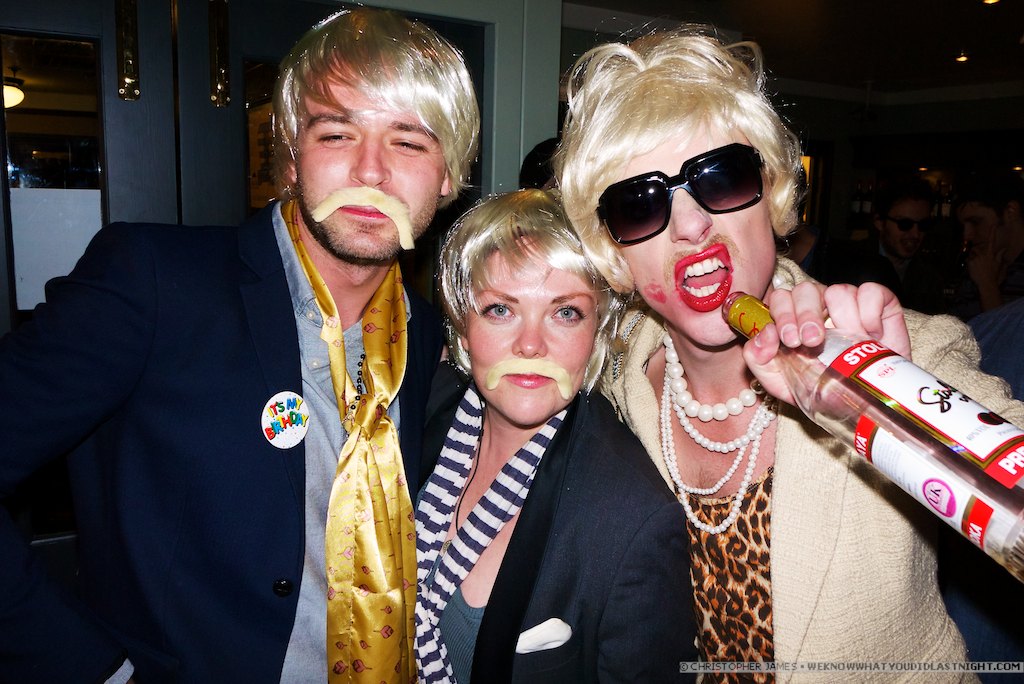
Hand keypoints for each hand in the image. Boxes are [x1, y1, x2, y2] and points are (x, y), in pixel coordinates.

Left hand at [742, 281, 908, 404]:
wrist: (863, 402)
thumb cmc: (818, 388)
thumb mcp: (779, 381)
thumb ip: (759, 358)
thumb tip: (764, 336)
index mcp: (792, 318)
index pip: (780, 299)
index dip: (782, 314)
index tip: (788, 340)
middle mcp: (818, 306)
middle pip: (805, 290)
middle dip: (805, 315)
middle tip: (810, 341)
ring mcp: (848, 303)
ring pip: (837, 290)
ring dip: (840, 316)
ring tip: (846, 343)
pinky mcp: (878, 303)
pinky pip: (870, 292)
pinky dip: (870, 312)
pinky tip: (870, 334)